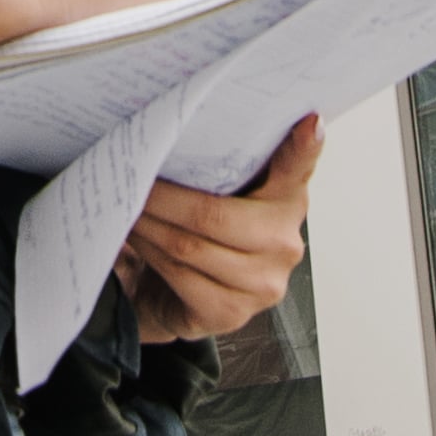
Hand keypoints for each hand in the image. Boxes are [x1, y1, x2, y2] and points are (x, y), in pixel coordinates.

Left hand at [120, 119, 320, 340]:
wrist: (183, 298)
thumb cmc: (206, 231)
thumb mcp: (223, 192)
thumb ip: (224, 163)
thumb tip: (186, 121)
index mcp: (288, 200)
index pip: (299, 167)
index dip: (304, 146)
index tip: (309, 121)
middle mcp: (284, 243)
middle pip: (213, 214)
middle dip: (162, 196)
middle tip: (132, 175)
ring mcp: (263, 284)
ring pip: (190, 246)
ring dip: (148, 223)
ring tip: (126, 203)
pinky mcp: (232, 314)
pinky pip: (180, 275)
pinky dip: (150, 252)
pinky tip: (135, 237)